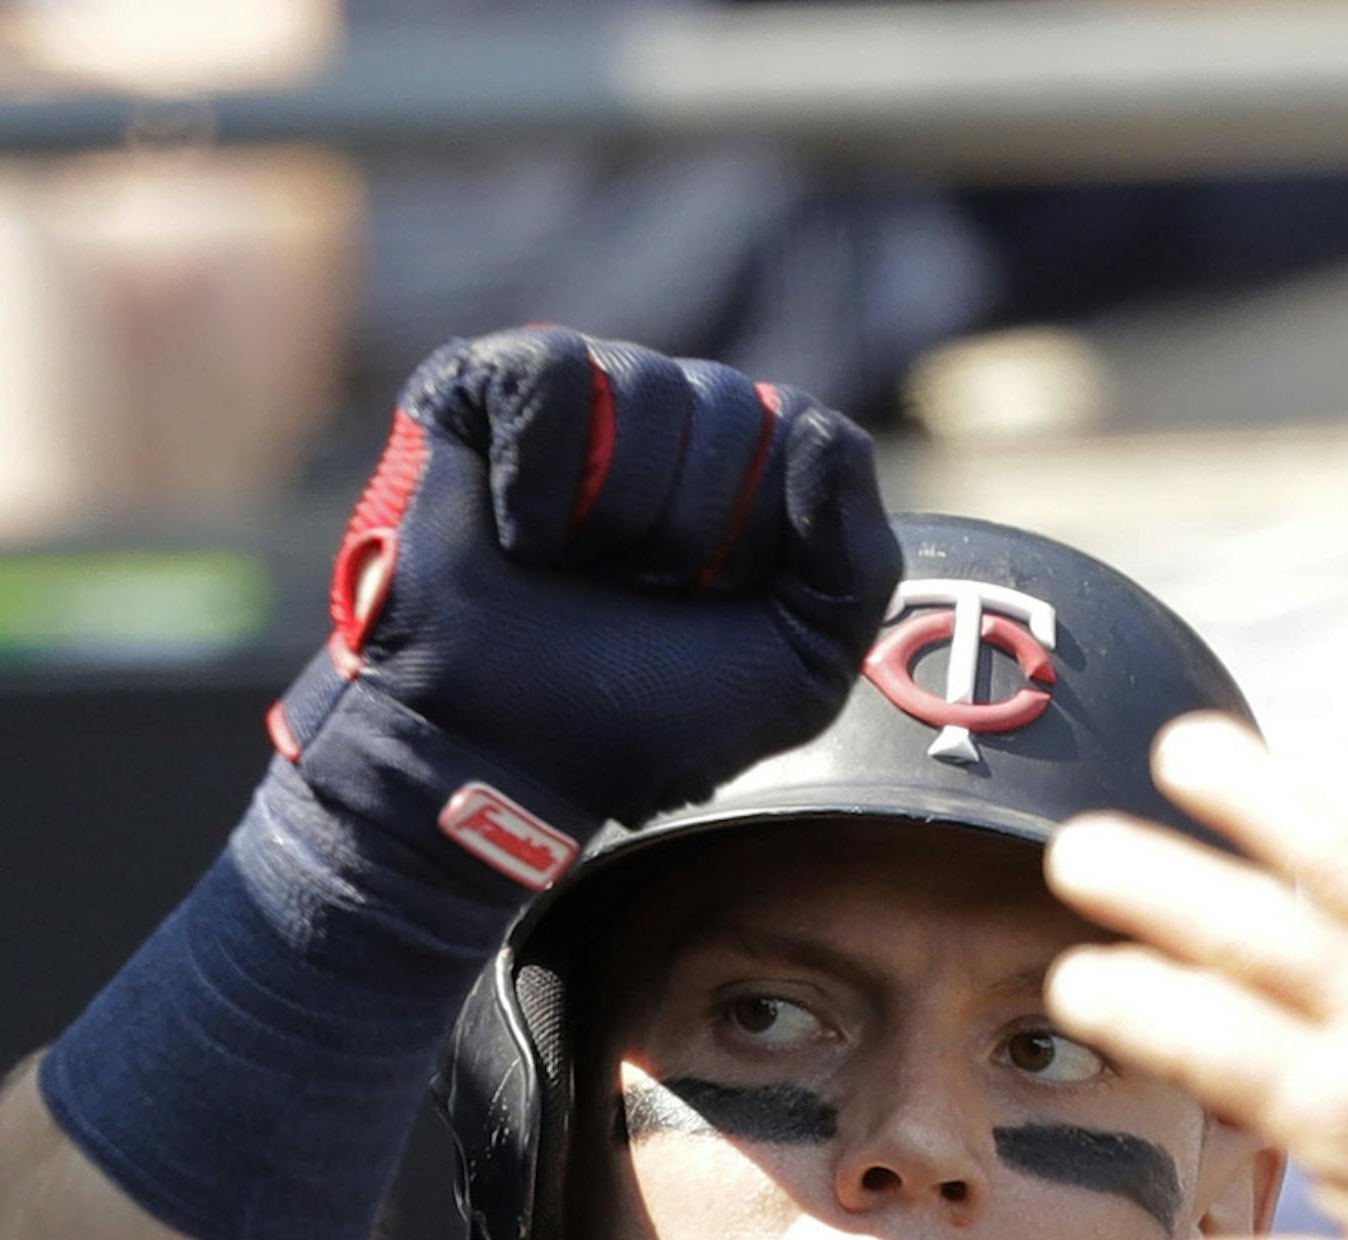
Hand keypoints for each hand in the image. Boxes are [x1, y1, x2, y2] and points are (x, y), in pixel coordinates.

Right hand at [258, 328, 898, 914]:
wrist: (508, 757)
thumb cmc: (646, 720)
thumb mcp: (800, 670)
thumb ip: (860, 561)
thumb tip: (820, 433)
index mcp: (742, 476)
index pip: (799, 430)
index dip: (760, 535)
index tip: (708, 605)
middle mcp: (666, 422)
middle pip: (728, 404)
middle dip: (685, 534)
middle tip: (630, 595)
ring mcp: (581, 398)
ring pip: (645, 385)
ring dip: (614, 517)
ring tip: (568, 570)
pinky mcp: (487, 384)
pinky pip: (555, 374)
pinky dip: (539, 476)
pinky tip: (516, 533)